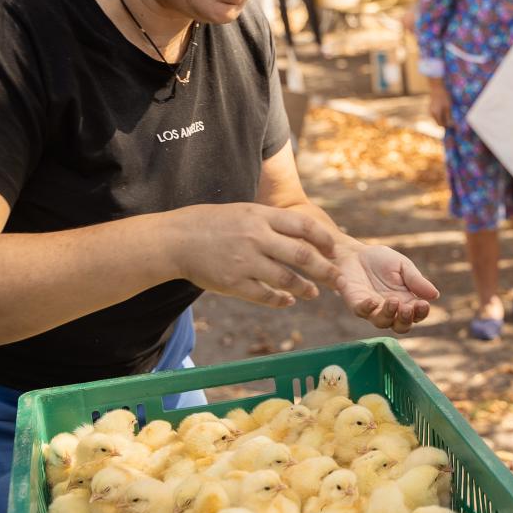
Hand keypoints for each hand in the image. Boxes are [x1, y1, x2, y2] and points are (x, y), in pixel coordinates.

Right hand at [171, 203, 341, 307]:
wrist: (174, 240)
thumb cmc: (211, 223)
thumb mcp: (244, 211)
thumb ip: (271, 221)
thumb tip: (303, 231)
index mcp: (260, 215)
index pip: (303, 225)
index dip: (324, 240)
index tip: (334, 250)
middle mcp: (256, 237)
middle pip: (302, 254)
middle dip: (325, 269)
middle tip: (338, 279)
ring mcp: (245, 261)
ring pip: (287, 279)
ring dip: (305, 288)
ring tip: (313, 293)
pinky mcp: (233, 282)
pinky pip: (264, 295)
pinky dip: (280, 300)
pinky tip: (288, 302)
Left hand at [333, 243, 439, 333]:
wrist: (355, 252)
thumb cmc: (381, 260)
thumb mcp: (403, 266)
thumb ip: (416, 280)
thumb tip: (435, 295)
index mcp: (405, 301)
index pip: (416, 315)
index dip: (421, 313)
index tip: (424, 304)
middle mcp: (390, 310)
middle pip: (401, 326)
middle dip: (406, 319)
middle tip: (408, 308)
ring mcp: (372, 309)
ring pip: (383, 322)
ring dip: (390, 314)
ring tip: (394, 301)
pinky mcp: (356, 304)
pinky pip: (362, 312)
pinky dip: (368, 308)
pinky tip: (373, 301)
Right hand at [427, 78, 450, 127]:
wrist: (437, 87)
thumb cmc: (444, 96)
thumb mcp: (448, 107)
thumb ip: (448, 117)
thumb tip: (450, 125)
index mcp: (436, 114)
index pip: (441, 124)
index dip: (447, 126)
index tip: (453, 125)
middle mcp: (431, 114)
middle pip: (438, 122)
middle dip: (445, 123)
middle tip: (452, 121)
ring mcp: (430, 111)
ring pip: (437, 119)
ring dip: (443, 119)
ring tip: (449, 116)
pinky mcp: (431, 108)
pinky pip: (436, 114)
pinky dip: (440, 115)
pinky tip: (445, 111)